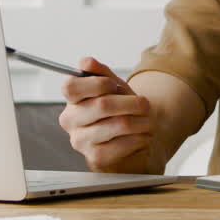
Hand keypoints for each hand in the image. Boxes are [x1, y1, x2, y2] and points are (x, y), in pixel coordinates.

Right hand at [58, 57, 154, 172]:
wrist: (128, 137)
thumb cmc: (119, 109)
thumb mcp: (113, 87)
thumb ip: (101, 72)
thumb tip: (86, 62)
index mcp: (72, 100)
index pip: (71, 87)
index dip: (97, 83)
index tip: (113, 85)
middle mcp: (71, 121)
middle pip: (102, 105)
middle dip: (132, 102)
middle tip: (145, 104)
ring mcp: (80, 141)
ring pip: (119, 124)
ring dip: (142, 121)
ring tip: (148, 121)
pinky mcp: (95, 157)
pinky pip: (123, 144)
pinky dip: (140, 138)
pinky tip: (142, 135)